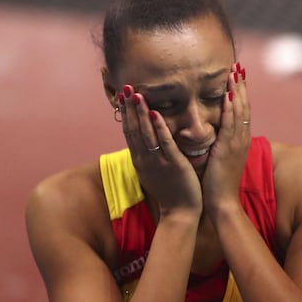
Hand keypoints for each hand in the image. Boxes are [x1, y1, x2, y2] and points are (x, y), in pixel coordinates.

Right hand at [119, 85, 202, 217]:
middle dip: (129, 108)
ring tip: (136, 94)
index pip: (129, 132)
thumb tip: (145, 140)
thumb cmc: (169, 192)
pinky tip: (155, 113)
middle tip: (125, 87)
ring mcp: (158, 162)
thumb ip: (148, 155)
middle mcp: (145, 159)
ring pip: (146, 134)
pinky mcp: (173, 165)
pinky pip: (165, 143)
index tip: (122, 96)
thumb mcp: (153, 172)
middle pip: (134, 130)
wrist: (179, 214)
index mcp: (140, 160)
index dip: (125, 114)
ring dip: (141, 113)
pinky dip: (159, 128)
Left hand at [202, 63, 249, 217]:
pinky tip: (228, 95)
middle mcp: (241, 139)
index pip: (241, 111)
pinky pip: (231, 125)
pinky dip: (231, 109)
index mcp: (238, 141)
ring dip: (237, 91)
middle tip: (238, 65)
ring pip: (240, 112)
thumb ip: (219, 144)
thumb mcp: (220, 159)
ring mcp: (237, 144)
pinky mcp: (228, 150)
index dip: (240, 93)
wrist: (222, 203)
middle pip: (244, 106)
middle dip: (241, 86)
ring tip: (234, 72)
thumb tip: (214, 134)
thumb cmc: (218, 184)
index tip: (236, 75)